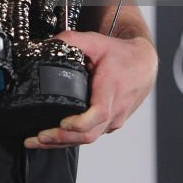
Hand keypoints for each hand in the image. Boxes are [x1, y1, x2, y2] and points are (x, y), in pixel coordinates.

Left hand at [24, 30, 156, 148]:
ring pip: (90, 138)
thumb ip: (72, 40)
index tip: (62, 122)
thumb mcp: (96, 41)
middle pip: (90, 134)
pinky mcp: (112, 123)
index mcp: (111, 89)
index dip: (80, 122)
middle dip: (62, 138)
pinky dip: (74, 138)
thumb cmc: (121, 54)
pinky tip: (57, 137)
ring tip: (39, 140)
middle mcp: (115, 108)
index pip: (99, 113)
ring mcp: (115, 119)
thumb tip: (48, 43)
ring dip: (64, 141)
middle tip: (38, 137)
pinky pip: (93, 135)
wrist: (144, 64)